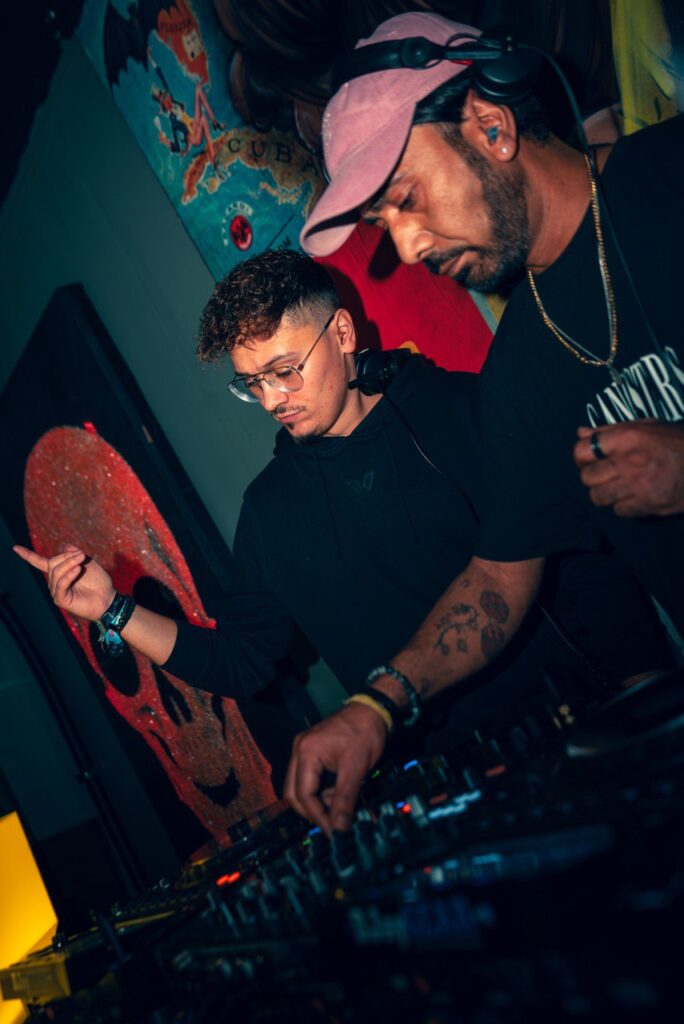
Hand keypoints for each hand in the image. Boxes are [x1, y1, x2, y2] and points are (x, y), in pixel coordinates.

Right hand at [13, 544, 115, 620]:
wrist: (108, 597)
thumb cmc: (99, 581)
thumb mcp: (87, 562)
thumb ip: (75, 554)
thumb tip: (65, 547)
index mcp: (59, 571)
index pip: (39, 562)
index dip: (28, 555)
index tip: (15, 548)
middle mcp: (55, 581)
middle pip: (52, 563)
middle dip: (67, 556)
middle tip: (82, 555)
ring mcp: (57, 591)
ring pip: (56, 572)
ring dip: (70, 564)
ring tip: (81, 561)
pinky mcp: (61, 600)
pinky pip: (60, 584)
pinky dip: (68, 575)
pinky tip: (77, 570)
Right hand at [284, 702, 387, 834]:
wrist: (372, 709)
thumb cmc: (365, 732)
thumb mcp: (357, 768)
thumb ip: (345, 799)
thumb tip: (339, 827)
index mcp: (307, 752)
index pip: (303, 794)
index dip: (317, 816)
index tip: (333, 830)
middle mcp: (299, 750)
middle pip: (294, 793)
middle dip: (312, 812)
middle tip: (332, 824)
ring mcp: (303, 750)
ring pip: (299, 787)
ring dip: (317, 802)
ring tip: (340, 804)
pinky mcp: (311, 752)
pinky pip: (308, 779)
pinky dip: (321, 791)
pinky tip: (337, 793)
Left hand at [574, 420, 683, 516]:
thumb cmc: (678, 443)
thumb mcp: (647, 427)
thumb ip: (611, 430)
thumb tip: (581, 433)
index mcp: (627, 437)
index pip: (582, 449)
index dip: (582, 456)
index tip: (589, 459)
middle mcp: (628, 460)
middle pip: (586, 477)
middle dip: (592, 478)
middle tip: (604, 476)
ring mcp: (637, 485)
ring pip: (598, 497)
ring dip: (604, 494)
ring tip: (617, 489)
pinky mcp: (648, 504)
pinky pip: (619, 511)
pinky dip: (623, 507)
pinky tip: (634, 499)